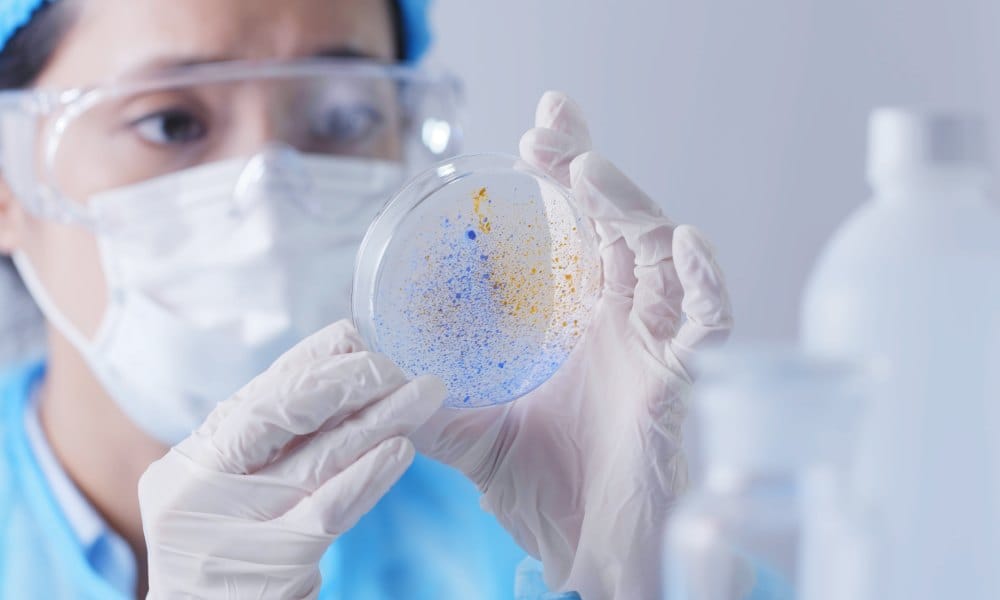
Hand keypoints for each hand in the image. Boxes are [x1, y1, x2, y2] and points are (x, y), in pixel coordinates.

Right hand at [138, 320, 444, 598]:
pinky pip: (332, 508)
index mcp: (192, 460)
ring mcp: (234, 526)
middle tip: (398, 362)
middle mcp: (199, 485)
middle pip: (282, 413)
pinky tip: (402, 449)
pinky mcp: (274, 564)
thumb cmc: (228, 560)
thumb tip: (333, 371)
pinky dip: (370, 475)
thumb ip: (264, 444)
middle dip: (347, 379)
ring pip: (319, 456)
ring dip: (379, 419)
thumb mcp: (228, 494)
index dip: (310, 359)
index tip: (355, 333)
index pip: (259, 394)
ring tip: (424, 393)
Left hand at [412, 92, 732, 598]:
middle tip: (552, 125)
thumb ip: (428, 399)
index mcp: (575, 325)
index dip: (557, 182)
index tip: (527, 142)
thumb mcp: (472, 435)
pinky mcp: (686, 381)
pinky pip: (710, 322)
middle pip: (614, 224)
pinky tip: (683, 244)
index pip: (573, 234)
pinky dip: (704, 282)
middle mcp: (619, 324)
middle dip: (587, 168)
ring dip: (629, 207)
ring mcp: (655, 346)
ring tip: (588, 170)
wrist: (590, 558)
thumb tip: (368, 366)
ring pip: (657, 258)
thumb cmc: (546, 495)